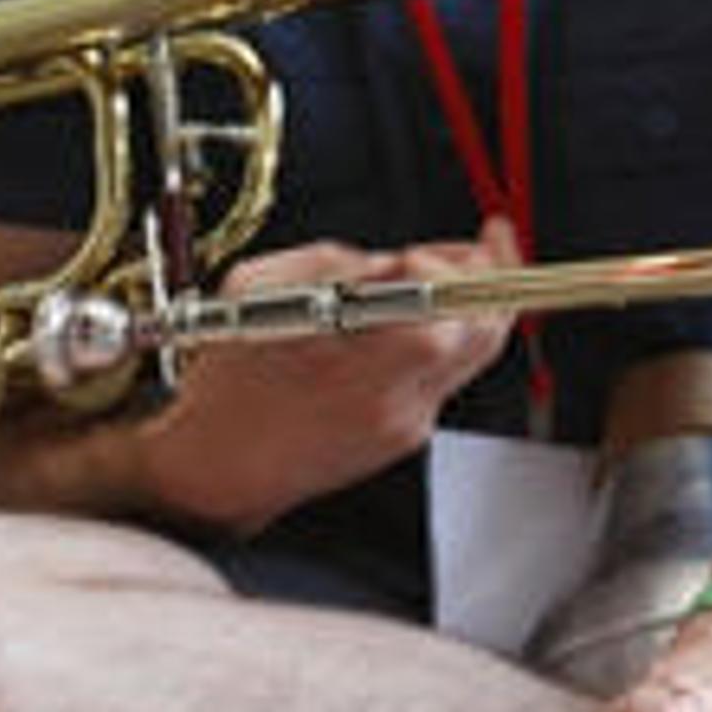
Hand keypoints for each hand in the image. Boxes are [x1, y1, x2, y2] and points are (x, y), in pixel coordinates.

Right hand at [134, 221, 520, 536]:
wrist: (216, 469)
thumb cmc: (228, 387)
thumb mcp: (259, 292)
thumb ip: (332, 263)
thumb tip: (390, 260)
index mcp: (356, 360)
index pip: (446, 311)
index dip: (456, 269)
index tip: (439, 246)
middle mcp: (394, 399)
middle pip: (486, 333)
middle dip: (496, 277)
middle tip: (490, 242)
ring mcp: (406, 424)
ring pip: (476, 356)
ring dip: (474, 307)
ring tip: (456, 271)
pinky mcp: (405, 438)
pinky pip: (445, 378)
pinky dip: (443, 340)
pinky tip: (415, 321)